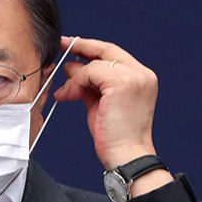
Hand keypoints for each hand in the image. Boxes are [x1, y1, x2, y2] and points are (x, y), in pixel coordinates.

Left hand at [54, 37, 171, 193]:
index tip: (71, 45)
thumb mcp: (99, 104)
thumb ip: (88, 84)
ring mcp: (134, 77)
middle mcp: (141, 74)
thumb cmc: (115, 137)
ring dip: (74, 78)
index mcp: (141, 77)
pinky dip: (75, 83)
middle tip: (60, 46)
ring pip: (94, 64)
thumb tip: (71, 66)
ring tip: (66, 94)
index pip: (114, 54)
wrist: (126, 156)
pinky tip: (69, 95)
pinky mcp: (122, 84)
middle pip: (106, 50)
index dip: (91, 48)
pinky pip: (89, 73)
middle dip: (80, 46)